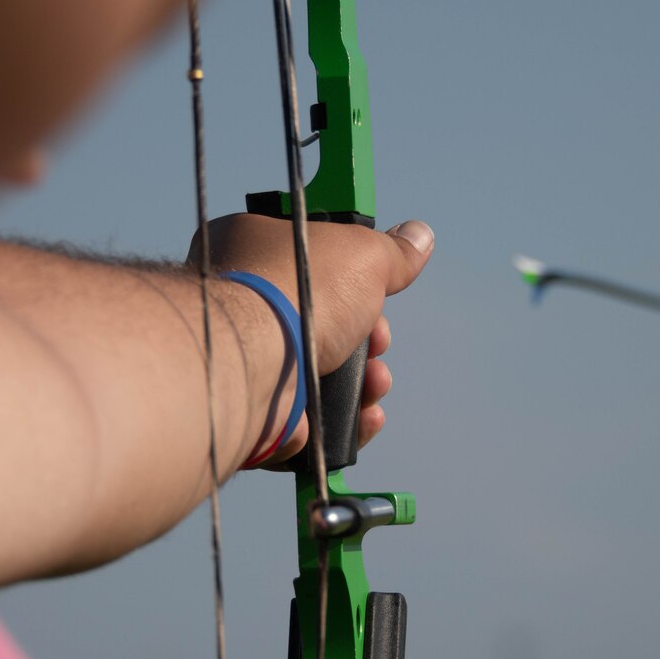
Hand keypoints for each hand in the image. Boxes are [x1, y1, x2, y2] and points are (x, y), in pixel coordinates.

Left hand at [193, 215, 433, 458]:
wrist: (255, 366)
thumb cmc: (297, 293)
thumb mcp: (363, 253)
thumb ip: (393, 251)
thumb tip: (419, 237)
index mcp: (249, 248)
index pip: (308, 257)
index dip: (352, 275)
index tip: (379, 287)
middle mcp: (240, 304)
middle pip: (324, 321)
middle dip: (368, 338)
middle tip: (377, 342)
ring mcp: (247, 361)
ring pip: (323, 374)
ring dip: (365, 382)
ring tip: (375, 384)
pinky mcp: (258, 412)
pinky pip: (314, 418)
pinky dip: (346, 421)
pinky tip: (365, 416)